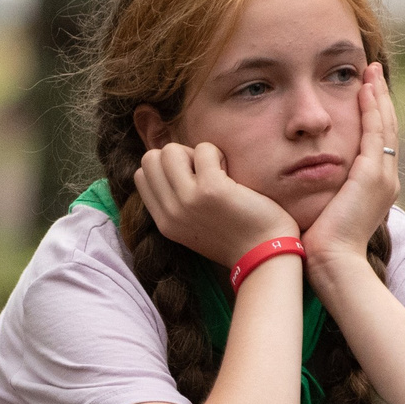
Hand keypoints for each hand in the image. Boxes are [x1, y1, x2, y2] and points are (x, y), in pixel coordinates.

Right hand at [134, 141, 300, 266]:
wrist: (264, 254)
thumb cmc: (236, 236)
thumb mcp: (192, 227)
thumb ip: (176, 202)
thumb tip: (172, 163)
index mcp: (164, 221)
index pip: (141, 175)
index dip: (166, 168)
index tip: (190, 179)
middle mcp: (171, 212)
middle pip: (151, 158)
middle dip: (178, 157)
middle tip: (203, 173)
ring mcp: (188, 200)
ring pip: (170, 151)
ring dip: (195, 153)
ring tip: (216, 172)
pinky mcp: (211, 189)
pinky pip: (204, 149)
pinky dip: (218, 154)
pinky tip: (231, 175)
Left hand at [301, 61, 399, 276]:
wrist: (333, 264)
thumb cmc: (320, 246)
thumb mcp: (325, 211)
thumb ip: (322, 192)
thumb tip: (301, 180)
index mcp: (376, 188)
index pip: (377, 142)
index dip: (373, 115)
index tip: (364, 92)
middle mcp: (386, 179)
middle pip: (386, 128)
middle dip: (379, 98)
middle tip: (372, 71)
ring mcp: (382, 176)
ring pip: (384, 125)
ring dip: (377, 96)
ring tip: (370, 71)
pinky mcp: (372, 175)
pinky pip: (375, 132)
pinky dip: (371, 109)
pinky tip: (364, 89)